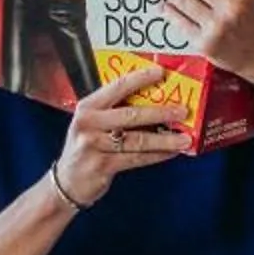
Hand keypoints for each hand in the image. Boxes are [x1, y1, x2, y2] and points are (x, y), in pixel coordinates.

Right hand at [55, 62, 190, 206]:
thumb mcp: (93, 123)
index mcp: (88, 107)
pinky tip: (171, 153)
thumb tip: (155, 100)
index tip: (161, 72)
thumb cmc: (87, 147)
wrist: (68, 181)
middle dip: (160, 112)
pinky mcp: (102, 165)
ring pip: (137, 140)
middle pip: (131, 115)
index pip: (116, 87)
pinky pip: (136, 158)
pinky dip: (157, 156)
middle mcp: (89, 123)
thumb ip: (114, 111)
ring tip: (185, 138)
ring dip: (165, 140)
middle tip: (183, 111)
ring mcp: (94, 145)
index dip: (140, 79)